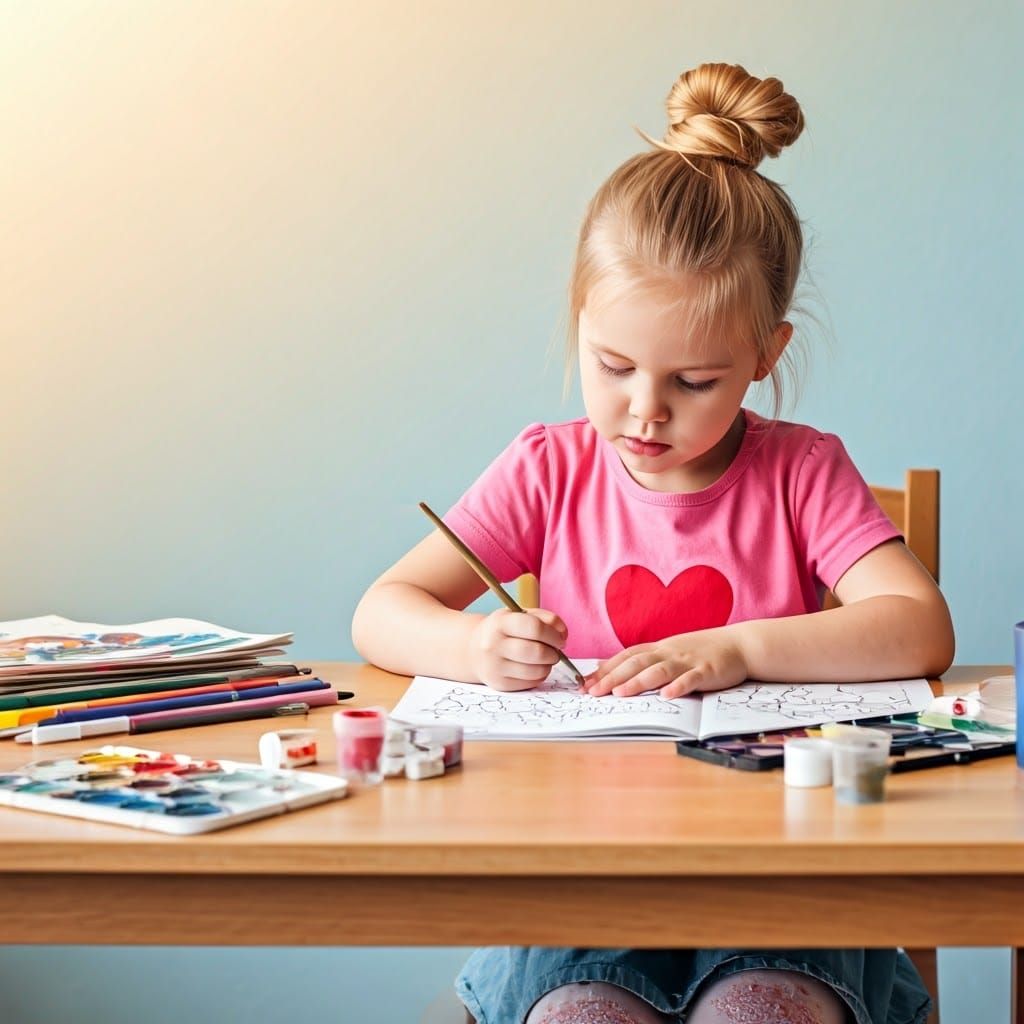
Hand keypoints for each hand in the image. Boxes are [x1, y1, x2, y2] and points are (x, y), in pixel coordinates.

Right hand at [468, 607, 568, 691]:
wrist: (474, 649)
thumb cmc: (504, 630)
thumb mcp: (519, 615)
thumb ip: (544, 618)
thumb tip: (563, 634)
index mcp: (500, 622)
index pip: (534, 627)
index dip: (553, 634)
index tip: (561, 639)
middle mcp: (493, 645)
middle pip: (537, 652)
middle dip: (553, 653)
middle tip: (555, 651)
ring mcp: (495, 666)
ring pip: (536, 670)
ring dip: (548, 666)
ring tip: (545, 659)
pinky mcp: (499, 684)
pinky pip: (530, 683)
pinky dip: (539, 676)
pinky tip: (535, 668)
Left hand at [583, 627, 748, 698]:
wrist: (739, 644)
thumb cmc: (700, 650)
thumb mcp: (668, 650)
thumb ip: (641, 658)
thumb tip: (606, 664)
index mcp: (659, 648)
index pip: (626, 656)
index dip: (605, 668)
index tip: (584, 682)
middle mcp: (669, 652)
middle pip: (636, 663)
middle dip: (613, 677)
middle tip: (593, 691)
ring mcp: (688, 661)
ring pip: (659, 670)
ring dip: (638, 682)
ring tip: (620, 693)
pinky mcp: (707, 671)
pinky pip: (691, 679)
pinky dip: (678, 687)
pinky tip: (667, 696)